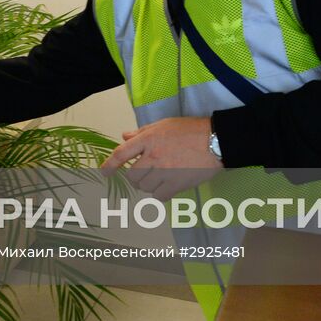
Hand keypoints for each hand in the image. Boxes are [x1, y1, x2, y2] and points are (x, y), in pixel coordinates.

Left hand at [100, 117, 222, 198]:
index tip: (104, 173)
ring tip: (160, 178)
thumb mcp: (164, 125)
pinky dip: (161, 194)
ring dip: (149, 185)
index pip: (121, 153)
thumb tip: (124, 136)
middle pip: (132, 176)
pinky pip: (160, 196)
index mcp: (148, 139)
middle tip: (144, 175)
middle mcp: (153, 156)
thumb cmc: (190, 130)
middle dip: (135, 177)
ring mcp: (165, 171)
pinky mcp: (177, 183)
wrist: (215, 140)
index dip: (110, 164)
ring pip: (145, 187)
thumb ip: (142, 132)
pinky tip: (168, 187)